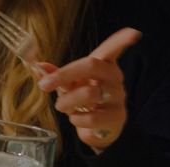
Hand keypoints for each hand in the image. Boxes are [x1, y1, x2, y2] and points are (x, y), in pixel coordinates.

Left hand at [38, 27, 140, 152]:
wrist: (96, 129)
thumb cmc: (83, 102)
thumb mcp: (69, 86)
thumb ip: (55, 75)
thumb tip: (37, 66)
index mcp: (103, 65)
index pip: (112, 49)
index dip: (121, 40)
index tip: (133, 33)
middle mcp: (114, 77)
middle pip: (92, 66)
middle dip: (63, 74)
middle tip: (44, 85)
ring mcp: (118, 97)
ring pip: (89, 93)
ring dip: (67, 102)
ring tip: (62, 107)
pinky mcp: (118, 117)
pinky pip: (92, 117)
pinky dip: (76, 119)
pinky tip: (76, 119)